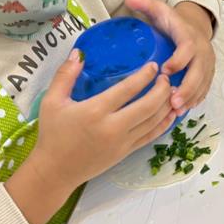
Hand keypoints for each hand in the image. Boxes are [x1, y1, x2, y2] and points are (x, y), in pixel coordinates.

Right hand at [7, 50, 173, 223]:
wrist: (55, 172)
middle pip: (148, 105)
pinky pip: (151, 136)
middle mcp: (113, 127)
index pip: (128, 89)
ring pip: (154, 121)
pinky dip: (164, 124)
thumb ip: (65, 75)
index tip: (154, 66)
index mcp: (96, 111)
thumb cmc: (53, 134)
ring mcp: (122, 142)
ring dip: (167, 105)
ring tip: (171, 90)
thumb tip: (79, 52)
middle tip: (166, 77)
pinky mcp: (126, 153)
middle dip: (162, 89)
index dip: (145, 76)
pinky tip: (170, 113)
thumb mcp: (52, 101)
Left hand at [125, 0, 215, 115]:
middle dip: (187, 88)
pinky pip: (204, 89)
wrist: (196, 26)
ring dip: (191, 98)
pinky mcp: (208, 74)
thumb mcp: (161, 10)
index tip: (164, 71)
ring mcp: (207, 64)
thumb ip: (146, 4)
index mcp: (189, 36)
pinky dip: (195, 100)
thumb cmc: (173, 22)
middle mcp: (202, 51)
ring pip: (203, 84)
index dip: (178, 60)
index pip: (187, 48)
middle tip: (173, 102)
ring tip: (176, 111)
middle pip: (199, 71)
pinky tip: (182, 111)